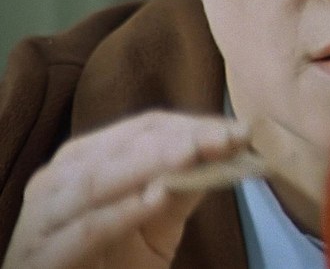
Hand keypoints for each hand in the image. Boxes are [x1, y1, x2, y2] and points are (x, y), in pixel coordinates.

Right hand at [3, 111, 249, 268]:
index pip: (145, 128)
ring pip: (96, 180)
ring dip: (148, 164)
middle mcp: (58, 179)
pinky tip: (154, 200)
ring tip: (192, 155)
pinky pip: (83, 230)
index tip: (240, 132)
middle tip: (227, 138)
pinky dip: (119, 213)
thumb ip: (183, 186)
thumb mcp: (157, 222)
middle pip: (124, 146)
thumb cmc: (113, 260)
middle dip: (180, 139)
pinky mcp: (38, 258)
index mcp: (85, 159)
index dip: (194, 125)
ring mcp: (42, 218)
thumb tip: (229, 148)